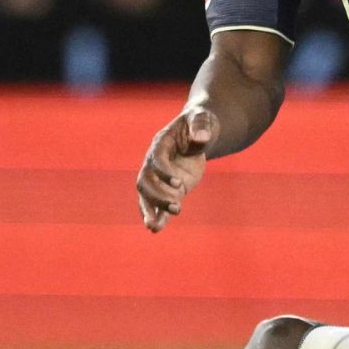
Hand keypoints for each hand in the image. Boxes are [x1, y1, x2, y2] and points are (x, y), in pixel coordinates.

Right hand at [136, 106, 218, 230]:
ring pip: (147, 195)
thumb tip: (202, 137)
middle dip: (157, 195)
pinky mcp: (168, 188)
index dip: (164, 172)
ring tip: (155, 227)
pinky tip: (156, 229)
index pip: (156, 159)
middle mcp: (154, 162)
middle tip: (175, 206)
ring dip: (151, 210)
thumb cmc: (200, 122)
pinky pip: (158, 204)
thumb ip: (201, 126)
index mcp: (161, 143)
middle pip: (146, 181)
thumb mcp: (202, 119)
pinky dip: (158, 216)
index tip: (180, 183)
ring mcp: (159, 177)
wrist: (200, 132)